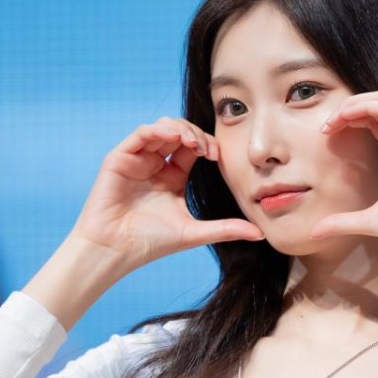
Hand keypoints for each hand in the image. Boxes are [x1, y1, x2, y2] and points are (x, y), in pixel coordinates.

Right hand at [70, 117, 263, 267]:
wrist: (117, 250)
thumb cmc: (150, 243)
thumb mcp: (195, 232)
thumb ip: (227, 229)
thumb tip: (261, 234)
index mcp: (173, 176)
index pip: (193, 148)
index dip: (207, 144)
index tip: (216, 155)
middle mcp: (155, 164)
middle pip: (179, 133)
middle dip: (196, 134)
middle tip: (206, 148)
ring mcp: (137, 159)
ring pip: (161, 128)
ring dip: (179, 129)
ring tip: (192, 142)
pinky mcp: (120, 158)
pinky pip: (141, 133)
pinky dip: (158, 130)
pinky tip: (173, 138)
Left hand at [311, 90, 377, 249]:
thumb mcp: (365, 221)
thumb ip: (340, 222)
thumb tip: (315, 232)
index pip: (376, 121)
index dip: (350, 120)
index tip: (326, 133)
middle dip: (349, 108)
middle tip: (326, 125)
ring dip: (354, 104)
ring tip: (332, 119)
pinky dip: (365, 107)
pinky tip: (346, 117)